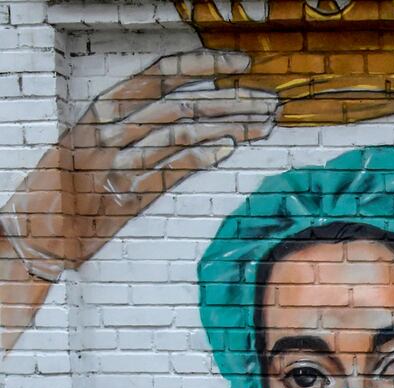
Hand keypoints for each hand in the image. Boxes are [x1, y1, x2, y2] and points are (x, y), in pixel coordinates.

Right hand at [0, 48, 277, 352]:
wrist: (38, 232)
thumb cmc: (70, 182)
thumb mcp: (92, 139)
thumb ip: (135, 124)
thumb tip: (195, 110)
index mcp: (102, 110)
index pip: (160, 75)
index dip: (204, 65)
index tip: (241, 63)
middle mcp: (110, 132)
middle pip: (183, 105)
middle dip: (233, 101)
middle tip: (270, 102)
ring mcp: (119, 164)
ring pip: (185, 134)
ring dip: (232, 127)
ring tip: (265, 125)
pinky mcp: (128, 198)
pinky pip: (171, 171)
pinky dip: (203, 157)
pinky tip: (231, 148)